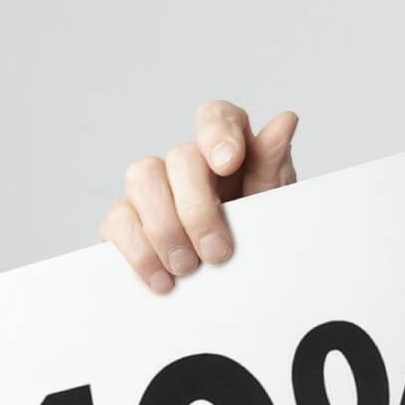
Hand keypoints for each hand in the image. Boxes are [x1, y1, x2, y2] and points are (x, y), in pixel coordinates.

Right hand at [98, 100, 298, 293]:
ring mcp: (152, 188)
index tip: (228, 163)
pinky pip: (119, 219)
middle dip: (198, 208)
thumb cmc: (254, 237)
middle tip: (217, 253)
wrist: (235, 287)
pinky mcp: (126, 219)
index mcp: (228, 151)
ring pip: (142, 177)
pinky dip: (139, 250)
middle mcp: (187, 164)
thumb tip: (286, 121)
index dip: (218, 133)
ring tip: (187, 268)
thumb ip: (272, 166)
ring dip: (165, 228)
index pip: (216, 117)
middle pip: (181, 157)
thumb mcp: (272, 206)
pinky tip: (161, 277)